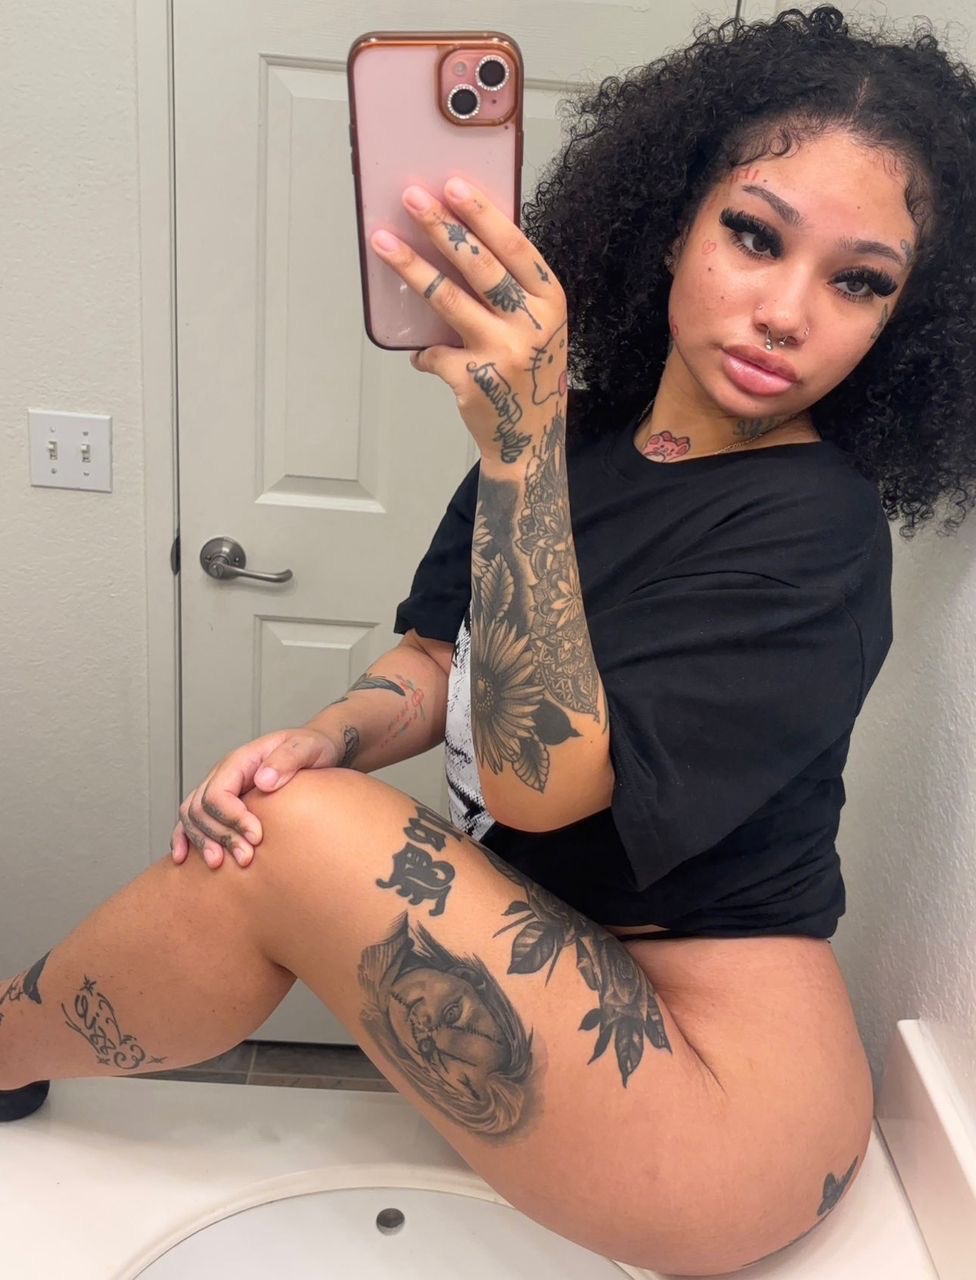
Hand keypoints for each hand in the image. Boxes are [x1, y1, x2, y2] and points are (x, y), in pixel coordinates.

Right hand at [170, 727, 339, 869]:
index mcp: (240, 761)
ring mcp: (220, 789)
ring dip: (203, 842)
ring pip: (192, 817)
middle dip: (220, 836)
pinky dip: (185, 838)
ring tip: (220, 864)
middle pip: (201, 808)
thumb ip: (287, 760)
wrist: (315, 750)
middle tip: (246, 858)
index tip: (257, 837)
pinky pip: (192, 820)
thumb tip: (262, 781)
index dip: (232, 818)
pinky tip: (183, 858)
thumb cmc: (310, 748)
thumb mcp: (306, 747)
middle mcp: (223, 775)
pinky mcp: (222, 805)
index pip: (218, 793)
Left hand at [369, 179, 567, 464]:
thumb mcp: (541, 326)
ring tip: (383, 242)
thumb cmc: (531, 372)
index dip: (482, 214)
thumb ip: (514, 290)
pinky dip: (423, 352)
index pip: (514, 247)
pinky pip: (433, 351)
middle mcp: (532, 324)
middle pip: (478, 265)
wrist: (530, 439)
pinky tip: (422, 353)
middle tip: (410, 198)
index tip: (452, 185)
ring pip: (447, 298)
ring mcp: (502, 352)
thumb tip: (461, 238)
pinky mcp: (474, 379)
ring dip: (411, 267)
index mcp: (551, 301)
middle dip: (440, 226)